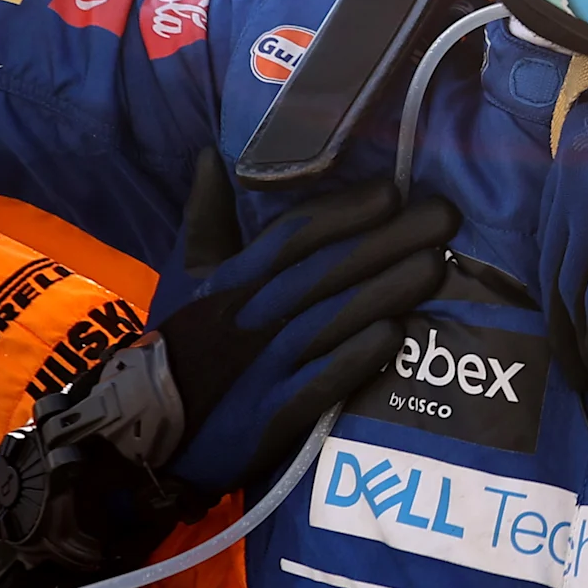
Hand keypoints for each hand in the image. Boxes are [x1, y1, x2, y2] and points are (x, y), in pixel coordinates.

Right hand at [158, 161, 457, 496]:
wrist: (142, 434)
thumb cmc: (179, 344)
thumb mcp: (185, 277)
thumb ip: (207, 218)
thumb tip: (209, 154)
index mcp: (231, 282)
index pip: (291, 237)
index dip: (342, 212)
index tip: (393, 190)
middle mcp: (251, 318)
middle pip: (324, 272)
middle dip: (386, 241)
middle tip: (446, 215)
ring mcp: (263, 369)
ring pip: (329, 321)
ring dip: (384, 292)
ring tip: (435, 266)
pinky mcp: (272, 418)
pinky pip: (319, 384)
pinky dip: (354, 359)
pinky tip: (395, 336)